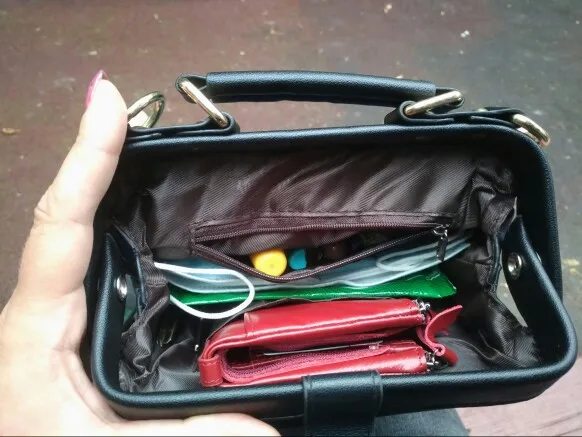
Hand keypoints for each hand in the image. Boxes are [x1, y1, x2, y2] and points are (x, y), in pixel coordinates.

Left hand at [0, 71, 277, 435]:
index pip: (59, 226)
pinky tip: (156, 214)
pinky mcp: (84, 325)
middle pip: (69, 213)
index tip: (108, 102)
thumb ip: (192, 433)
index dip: (86, 159)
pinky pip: (103, 262)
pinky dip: (127, 227)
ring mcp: (65, 313)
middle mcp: (47, 308)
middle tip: (136, 109)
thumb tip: (266, 424)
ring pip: (86, 234)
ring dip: (112, 185)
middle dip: (98, 154)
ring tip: (148, 144)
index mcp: (34, 331)